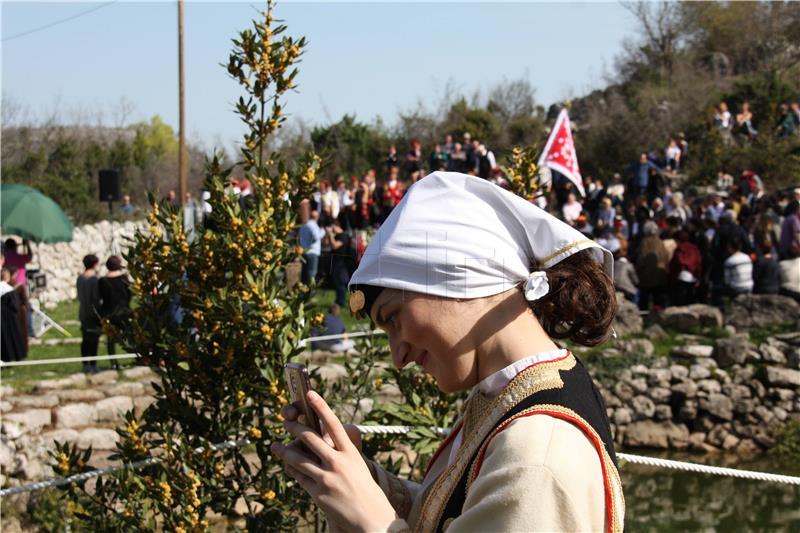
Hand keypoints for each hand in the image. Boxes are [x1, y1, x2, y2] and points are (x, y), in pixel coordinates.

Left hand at [271, 391, 396, 531]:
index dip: (320, 406)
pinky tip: (288, 467)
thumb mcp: (356, 466)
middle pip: (310, 437)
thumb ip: (340, 453)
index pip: (333, 424)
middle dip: (295, 426)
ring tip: (276, 446)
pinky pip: (299, 477)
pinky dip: (293, 471)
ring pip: (298, 458)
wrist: (371, 517)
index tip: (309, 393)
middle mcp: (338, 462)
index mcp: (350, 452)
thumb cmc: (364, 489)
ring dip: (284, 450)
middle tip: (286, 420)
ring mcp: (327, 478)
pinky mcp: (318, 493)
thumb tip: (317, 443)